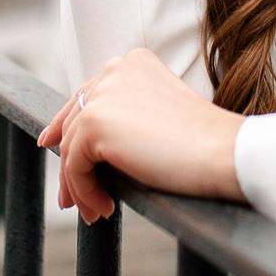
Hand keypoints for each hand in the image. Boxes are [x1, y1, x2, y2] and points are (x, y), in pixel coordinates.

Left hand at [37, 48, 247, 222]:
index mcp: (133, 62)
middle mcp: (114, 69)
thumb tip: (84, 144)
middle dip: (70, 162)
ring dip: (79, 185)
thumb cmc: (204, 144)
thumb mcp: (159, 118)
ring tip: (94, 212)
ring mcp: (102, 93)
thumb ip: (125, 117)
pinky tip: (105, 208)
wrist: (224, 152)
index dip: (65, 122)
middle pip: (74, 120)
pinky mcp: (94, 122)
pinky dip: (84, 191)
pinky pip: (74, 166)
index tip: (51, 145)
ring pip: (71, 146)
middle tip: (72, 199)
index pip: (88, 93)